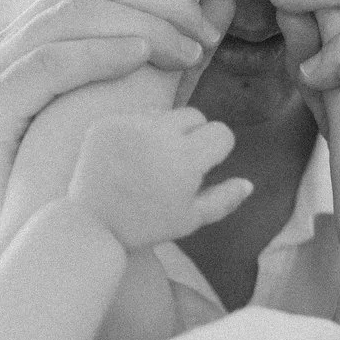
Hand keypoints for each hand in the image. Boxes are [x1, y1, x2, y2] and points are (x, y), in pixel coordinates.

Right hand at [0, 0, 229, 228]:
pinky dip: (96, 52)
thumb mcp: (149, 98)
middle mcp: (16, 36)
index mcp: (47, 25)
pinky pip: (46, 62)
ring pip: (71, 13)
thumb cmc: (99, 164)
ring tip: (187, 53)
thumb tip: (224, 1)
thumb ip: (179, 52)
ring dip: (141, 26)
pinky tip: (138, 57)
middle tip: (203, 35)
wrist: (49, 233)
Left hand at [68, 107, 253, 251]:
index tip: (203, 168)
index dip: (216, 151)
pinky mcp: (105, 123)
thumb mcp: (190, 219)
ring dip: (165, 131)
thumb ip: (224, 200)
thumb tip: (248, 183)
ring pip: (165, 113)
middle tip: (177, 165)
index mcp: (185, 159)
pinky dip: (137, 133)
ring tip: (149, 162)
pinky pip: (135, 117)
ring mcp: (128, 126)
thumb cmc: (146, 226)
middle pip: (195, 116)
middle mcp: (158, 134)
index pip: (220, 132)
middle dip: (194, 135)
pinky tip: (127, 159)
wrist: (90, 226)